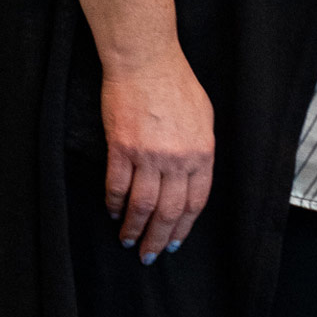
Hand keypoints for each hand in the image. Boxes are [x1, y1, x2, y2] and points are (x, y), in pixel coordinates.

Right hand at [101, 48, 214, 261]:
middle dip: (159, 238)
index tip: (176, 242)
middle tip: (149, 254)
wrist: (145, 61)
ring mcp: (149, 155)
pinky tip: (113, 212)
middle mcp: (177, 159)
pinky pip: (117, 185)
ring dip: (134, 227)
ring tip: (128, 240)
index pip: (195, 202)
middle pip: (169, 211)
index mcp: (202, 154)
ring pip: (142, 204)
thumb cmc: (176, 83)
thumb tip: (192, 175)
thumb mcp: (204, 118)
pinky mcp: (121, 148)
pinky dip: (114, 203)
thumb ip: (200, 150)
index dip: (184, 227)